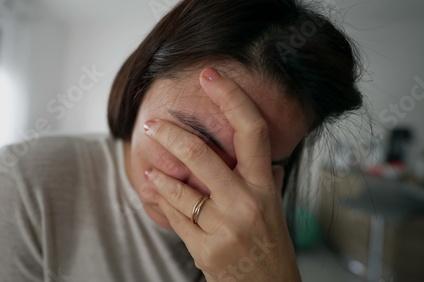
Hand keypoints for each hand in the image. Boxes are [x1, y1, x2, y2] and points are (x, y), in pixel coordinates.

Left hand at [141, 67, 300, 280]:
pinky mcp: (205, 249)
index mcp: (265, 187)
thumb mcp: (275, 209)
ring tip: (147, 159)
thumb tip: (269, 158)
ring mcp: (225, 227)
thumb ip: (269, 180)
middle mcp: (247, 203)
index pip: (252, 131)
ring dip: (158, 169)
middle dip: (171, 134)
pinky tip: (156, 186)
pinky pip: (175, 215)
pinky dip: (162, 198)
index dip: (232, 98)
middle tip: (153, 123)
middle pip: (202, 155)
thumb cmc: (271, 248)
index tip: (211, 76)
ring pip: (181, 187)